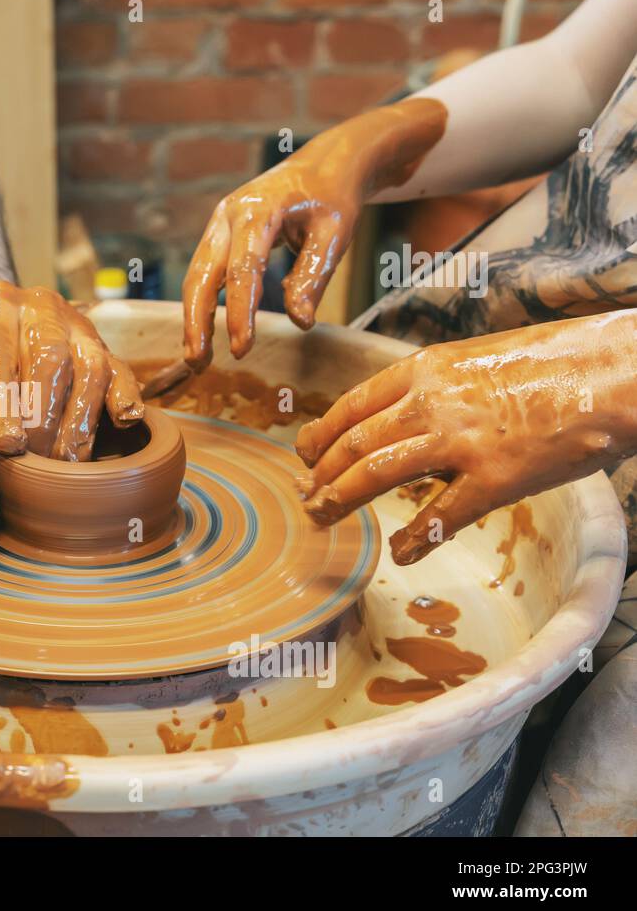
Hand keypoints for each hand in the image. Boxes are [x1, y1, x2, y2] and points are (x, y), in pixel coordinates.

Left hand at [0, 280, 143, 460]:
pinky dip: (125, 397)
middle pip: (50, 360)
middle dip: (42, 419)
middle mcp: (39, 306)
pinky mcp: (105, 346)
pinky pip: (121, 370)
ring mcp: (77, 325)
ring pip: (89, 368)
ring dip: (78, 421)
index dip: (2, 402)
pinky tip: (123, 422)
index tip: (6, 444)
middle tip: (33, 462)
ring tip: (64, 462)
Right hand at [182, 97, 446, 368]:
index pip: (243, 269)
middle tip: (197, 362)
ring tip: (197, 359)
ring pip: (195, 275)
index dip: (239, 312)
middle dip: (196, 320)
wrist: (323, 165)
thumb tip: (300, 322)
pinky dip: (200, 304)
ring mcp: (219, 224)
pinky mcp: (219, 235)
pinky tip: (202, 334)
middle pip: (202, 273)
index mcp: (258, 210)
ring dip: (193, 317)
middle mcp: (228, 215)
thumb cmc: (333, 198)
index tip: (241, 350)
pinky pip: (203, 273)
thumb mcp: (335, 235)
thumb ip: (313, 276)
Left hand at [294, 313, 636, 564]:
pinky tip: (401, 552)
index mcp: (425, 370)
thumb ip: (437, 386)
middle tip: (307, 496)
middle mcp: (432, 403)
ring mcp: (461, 442)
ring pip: (377, 475)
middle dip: (320, 474)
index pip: (351, 407)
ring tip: (323, 517)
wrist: (617, 370)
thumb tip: (406, 413)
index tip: (304, 454)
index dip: (320, 435)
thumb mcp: (478, 357)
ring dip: (341, 499)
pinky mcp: (496, 479)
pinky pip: (440, 516)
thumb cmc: (556, 360)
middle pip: (353, 445)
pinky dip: (414, 539)